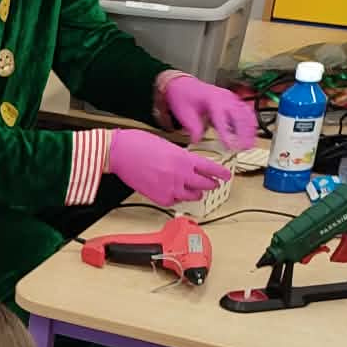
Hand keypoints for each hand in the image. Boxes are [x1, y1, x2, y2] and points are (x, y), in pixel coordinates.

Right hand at [107, 129, 231, 208]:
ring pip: (193, 196)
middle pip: (205, 184)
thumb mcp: (168, 146)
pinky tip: (176, 194)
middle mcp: (181, 174)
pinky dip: (177, 199)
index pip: (211, 168)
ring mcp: (171, 188)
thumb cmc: (138, 144)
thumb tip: (186, 165)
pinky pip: (175, 202)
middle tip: (213, 185)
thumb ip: (181, 158)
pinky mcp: (159, 197)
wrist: (120, 153)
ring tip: (196, 192)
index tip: (226, 176)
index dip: (221, 173)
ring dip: (196, 194)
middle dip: (211, 185)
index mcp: (184, 158)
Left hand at [161, 74, 258, 150]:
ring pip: (246, 113)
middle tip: (246, 148)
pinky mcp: (233, 101)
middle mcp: (225, 97)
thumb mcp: (184, 114)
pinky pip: (245, 111)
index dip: (227, 133)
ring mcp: (231, 98)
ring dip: (250, 129)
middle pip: (239, 115)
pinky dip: (249, 123)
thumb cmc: (183, 98)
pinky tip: (251, 134)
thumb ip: (193, 128)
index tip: (230, 146)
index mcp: (212, 99)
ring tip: (251, 144)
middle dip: (244, 133)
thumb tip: (198, 141)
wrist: (183, 84)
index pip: (222, 118)